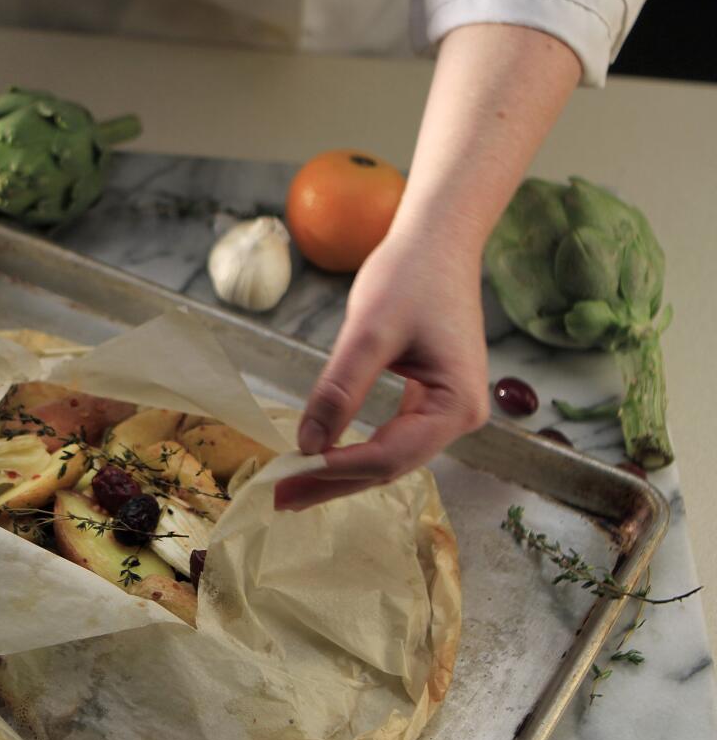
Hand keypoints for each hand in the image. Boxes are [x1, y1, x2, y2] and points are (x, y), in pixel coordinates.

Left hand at [275, 232, 489, 509]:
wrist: (437, 241)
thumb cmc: (409, 276)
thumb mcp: (368, 332)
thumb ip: (339, 391)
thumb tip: (307, 445)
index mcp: (457, 406)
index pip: (388, 455)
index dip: (335, 470)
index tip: (287, 477)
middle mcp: (461, 418)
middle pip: (388, 467)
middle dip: (332, 483)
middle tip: (279, 498)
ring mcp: (448, 412)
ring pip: (388, 459)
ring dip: (340, 474)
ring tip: (292, 488)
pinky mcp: (431, 402)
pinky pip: (390, 439)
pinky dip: (353, 451)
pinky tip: (320, 461)